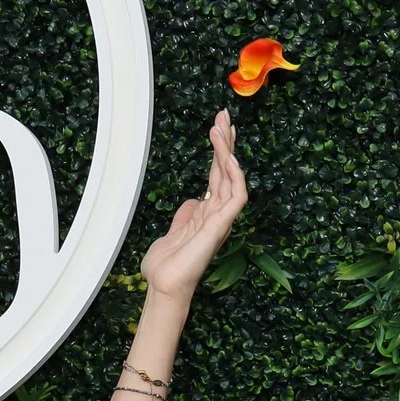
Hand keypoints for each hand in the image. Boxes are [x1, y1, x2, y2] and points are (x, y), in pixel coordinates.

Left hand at [138, 109, 247, 303]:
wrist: (163, 286)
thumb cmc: (167, 266)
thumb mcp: (174, 232)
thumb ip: (186, 215)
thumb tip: (194, 200)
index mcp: (208, 213)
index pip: (218, 175)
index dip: (219, 150)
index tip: (219, 126)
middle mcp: (218, 214)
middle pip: (227, 170)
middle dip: (226, 142)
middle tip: (224, 114)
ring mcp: (221, 220)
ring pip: (232, 178)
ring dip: (227, 151)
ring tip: (220, 127)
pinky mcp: (220, 227)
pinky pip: (236, 197)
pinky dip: (235, 176)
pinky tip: (229, 157)